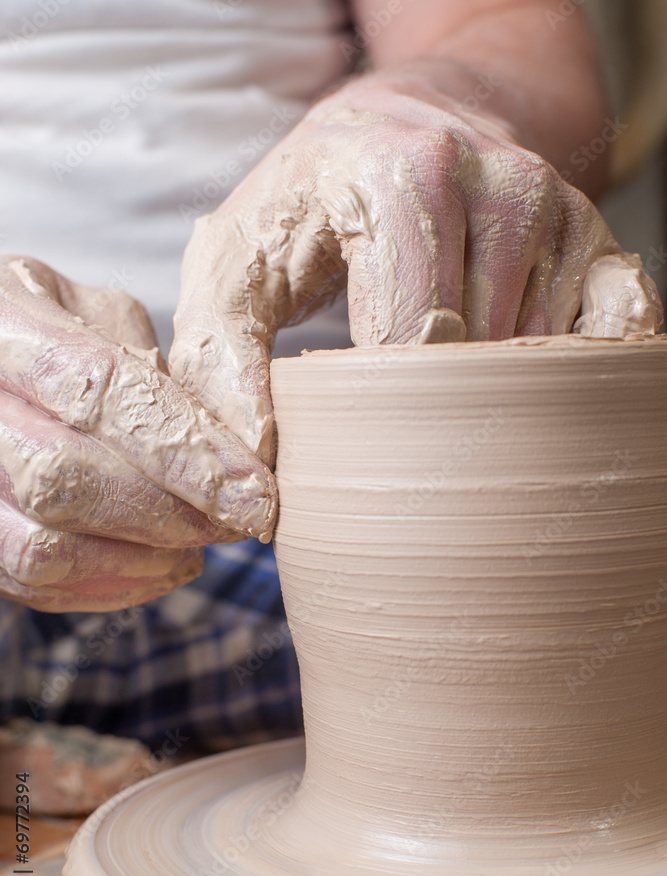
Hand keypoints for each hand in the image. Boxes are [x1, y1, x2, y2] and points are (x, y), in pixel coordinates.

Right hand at [0, 257, 275, 611]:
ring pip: (42, 545)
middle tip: (232, 523)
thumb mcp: (111, 317)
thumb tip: (236, 449)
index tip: (253, 494)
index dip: (185, 451)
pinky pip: (29, 582)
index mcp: (5, 317)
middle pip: (60, 478)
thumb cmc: (62, 333)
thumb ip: (169, 371)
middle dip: (165, 513)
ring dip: (139, 559)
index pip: (97, 390)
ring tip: (197, 547)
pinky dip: (108, 587)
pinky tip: (159, 566)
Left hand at [171, 71, 662, 463]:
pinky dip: (571, 377)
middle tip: (396, 413)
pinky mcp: (598, 236)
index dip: (384, 408)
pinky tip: (520, 377)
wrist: (395, 127)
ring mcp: (559, 209)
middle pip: (482, 359)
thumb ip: (217, 365)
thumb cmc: (305, 206)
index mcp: (402, 174)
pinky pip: (613, 337)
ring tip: (442, 379)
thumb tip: (254, 486)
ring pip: (540, 362)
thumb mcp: (231, 268)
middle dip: (436, 410)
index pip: (415, 338)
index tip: (356, 427)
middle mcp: (498, 181)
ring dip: (490, 395)